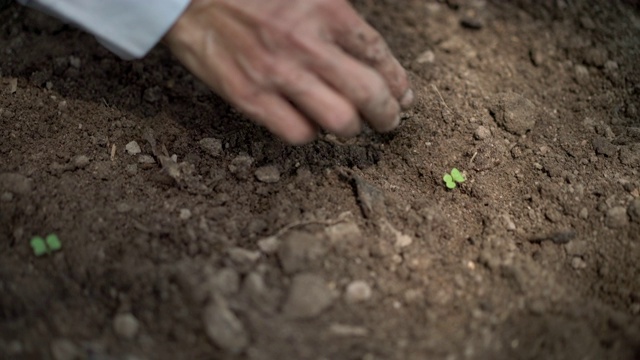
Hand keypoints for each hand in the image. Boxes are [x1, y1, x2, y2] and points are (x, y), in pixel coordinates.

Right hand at [164, 0, 412, 143]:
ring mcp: (277, 74)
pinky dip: (309, 132)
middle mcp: (306, 44)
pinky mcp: (249, 97)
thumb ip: (334, 15)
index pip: (378, 56)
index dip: (398, 83)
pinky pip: (297, 133)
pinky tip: (308, 123)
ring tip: (348, 125)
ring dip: (351, 128)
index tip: (404, 96)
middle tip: (389, 121)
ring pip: (339, 122)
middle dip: (388, 116)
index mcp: (325, 10)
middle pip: (369, 95)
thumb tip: (364, 49)